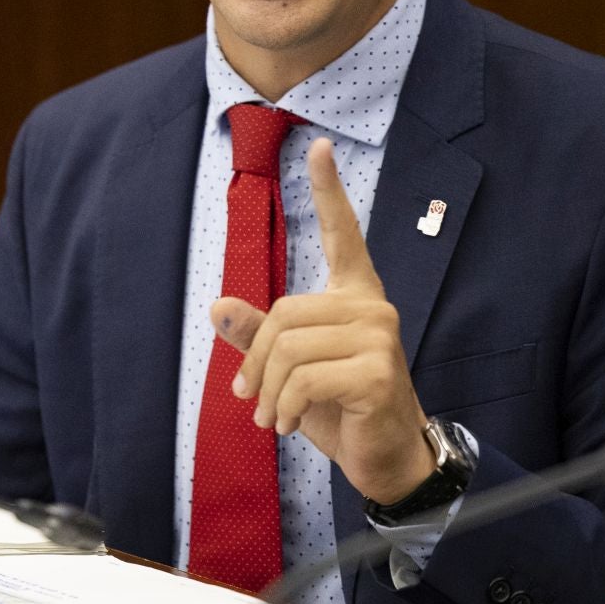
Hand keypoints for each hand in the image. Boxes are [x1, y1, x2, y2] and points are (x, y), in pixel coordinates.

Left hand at [214, 136, 432, 502]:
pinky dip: (284, 406)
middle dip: (257, 361)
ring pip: (289, 347)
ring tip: (271, 416)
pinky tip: (289, 423)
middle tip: (250, 398)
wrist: (385, 458)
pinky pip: (304, 378)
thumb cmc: (340, 408)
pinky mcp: (377, 371)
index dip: (328, 189)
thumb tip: (218, 305)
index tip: (318, 145)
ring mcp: (379, 336)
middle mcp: (371, 306)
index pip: (342, 233)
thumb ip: (258, 336)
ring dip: (268, 391)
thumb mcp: (290, 370)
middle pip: (285, 312)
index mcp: (354, 294)